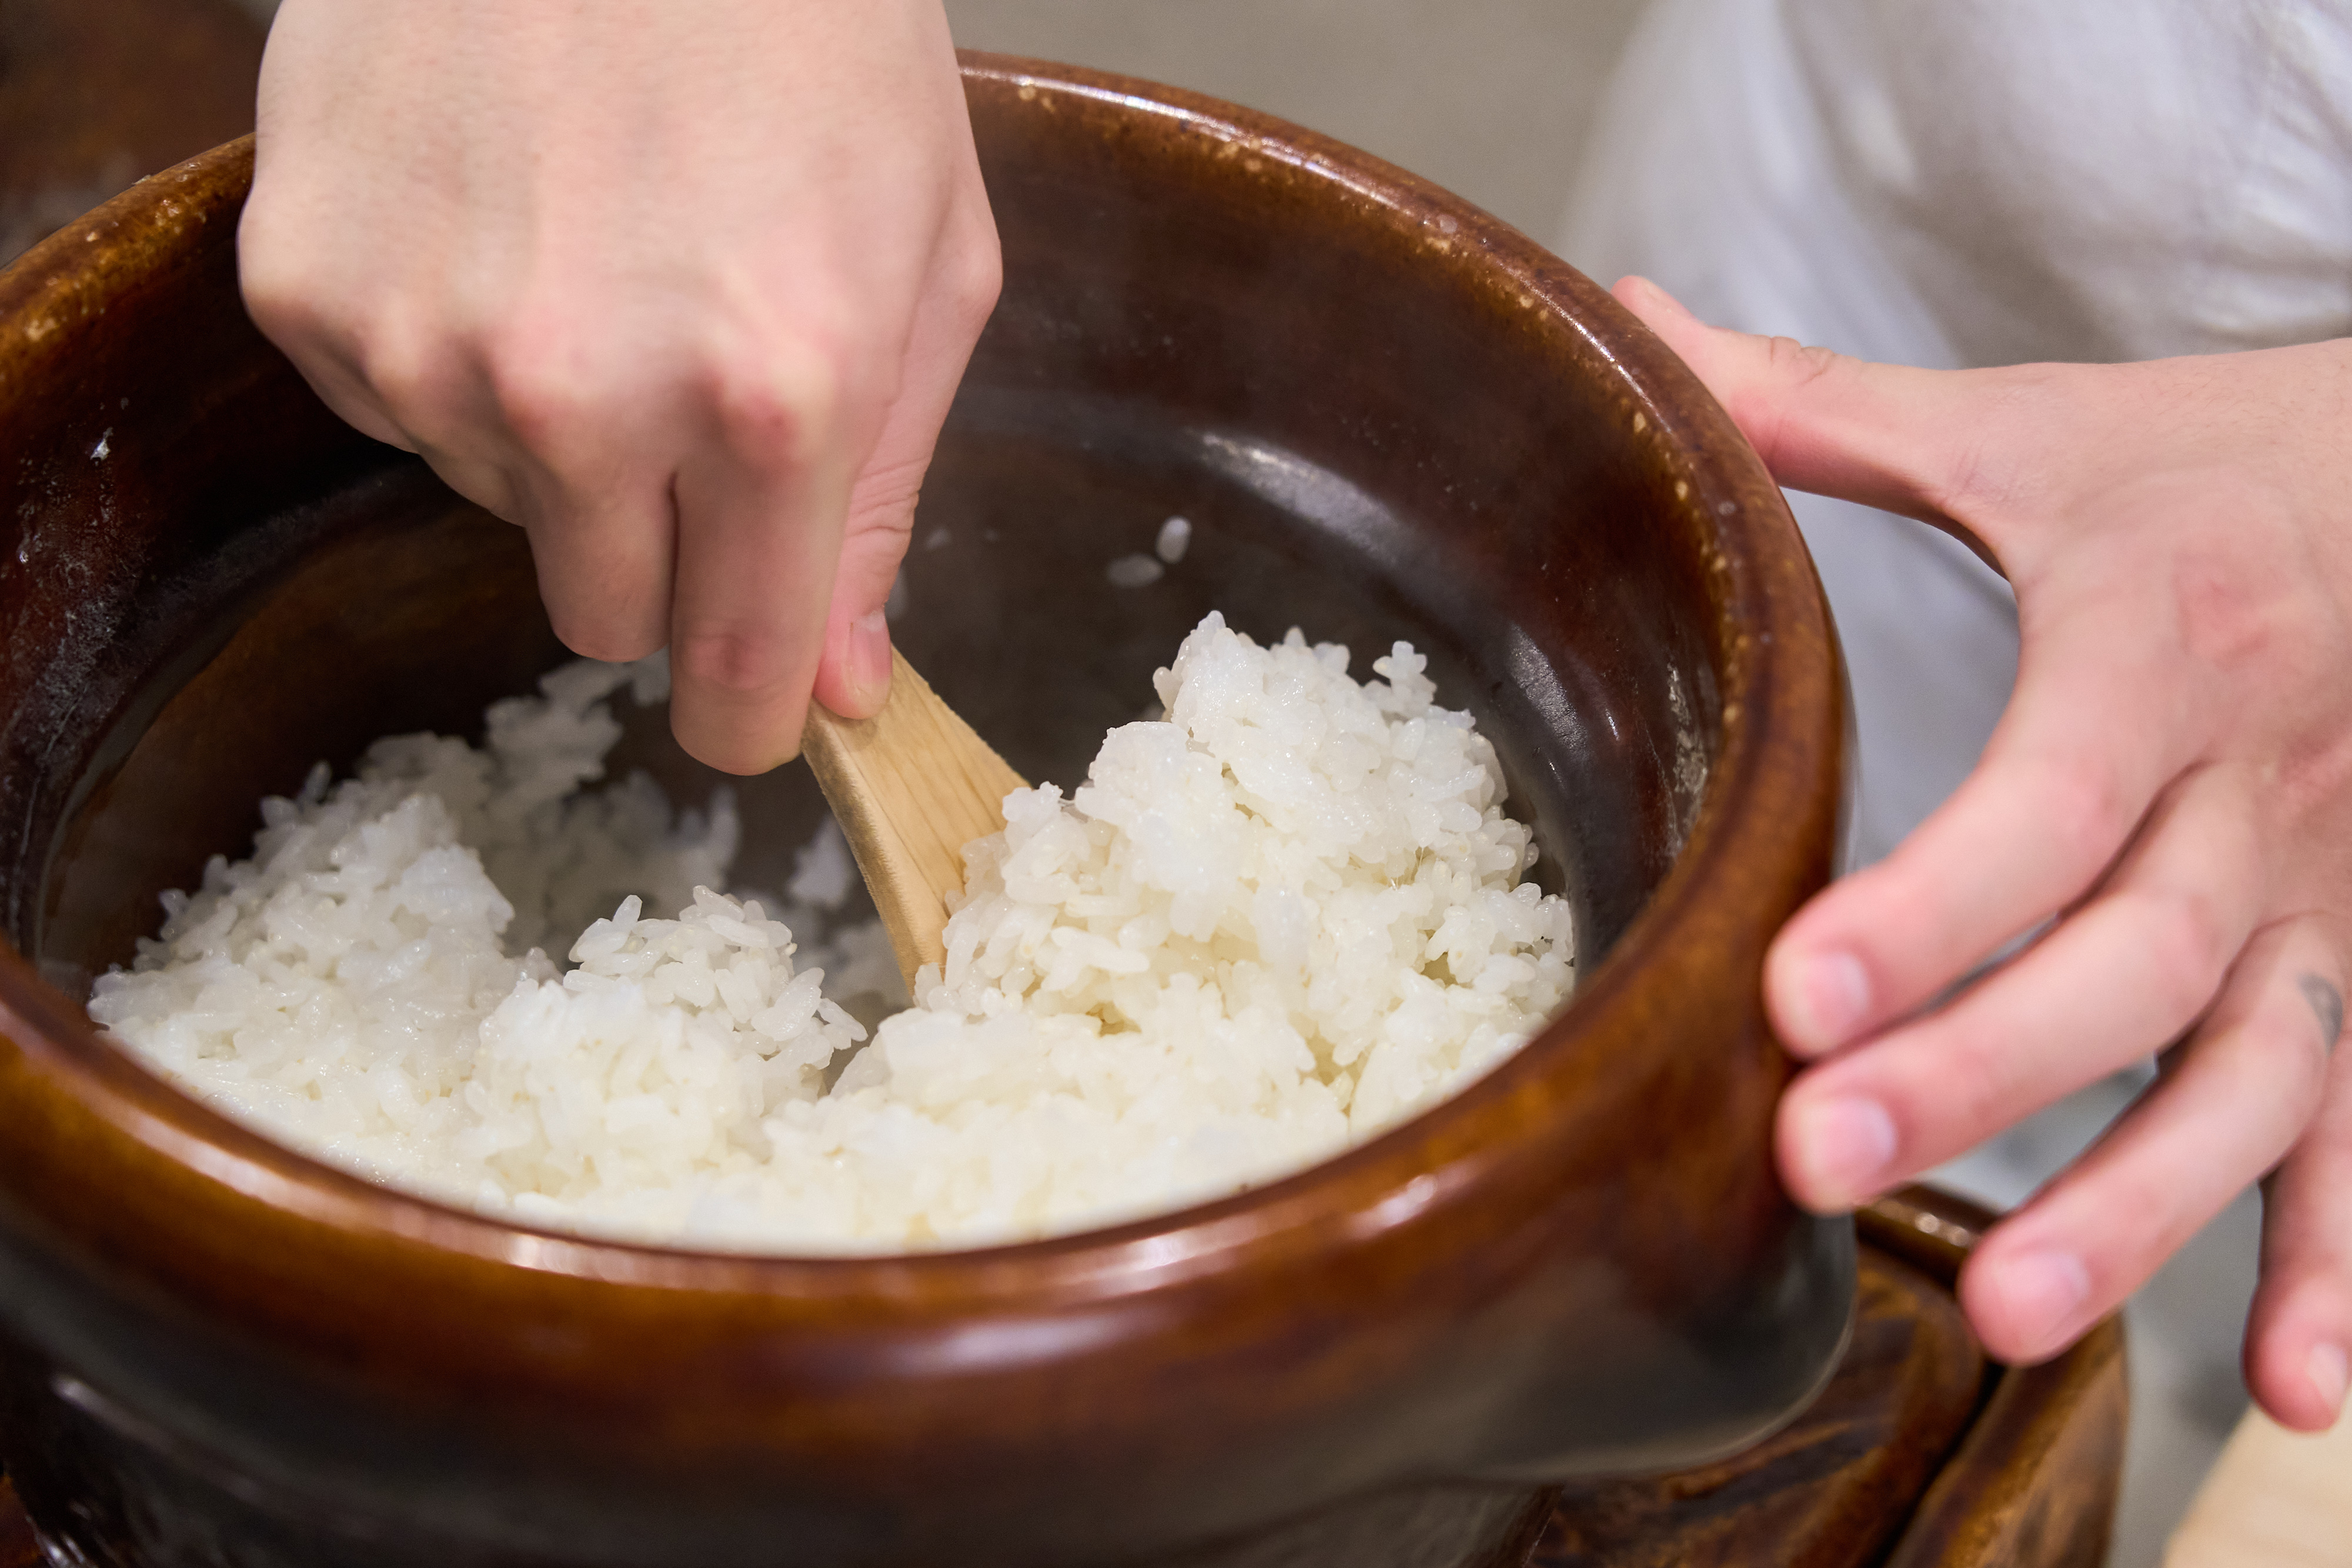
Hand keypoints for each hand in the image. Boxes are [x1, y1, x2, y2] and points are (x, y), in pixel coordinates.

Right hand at [239, 0, 1000, 771]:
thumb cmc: (810, 41)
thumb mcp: (926, 267)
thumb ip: (878, 503)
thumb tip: (830, 690)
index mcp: (772, 396)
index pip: (736, 671)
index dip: (749, 713)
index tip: (753, 713)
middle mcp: (584, 394)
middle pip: (607, 617)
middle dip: (662, 550)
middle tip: (693, 406)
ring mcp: (426, 343)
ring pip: (503, 508)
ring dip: (558, 432)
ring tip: (601, 262)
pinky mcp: (310, 284)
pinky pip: (395, 411)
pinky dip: (451, 351)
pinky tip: (503, 227)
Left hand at [1615, 276, 2351, 1430]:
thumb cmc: (2224, 469)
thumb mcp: (2037, 431)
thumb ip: (1826, 411)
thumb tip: (1631, 326)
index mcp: (2154, 657)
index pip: (2039, 804)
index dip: (1930, 907)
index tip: (1796, 995)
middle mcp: (2254, 805)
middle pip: (2125, 966)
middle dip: (1977, 1073)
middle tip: (1822, 1166)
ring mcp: (2332, 908)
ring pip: (2252, 1078)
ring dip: (2144, 1206)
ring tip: (2012, 1311)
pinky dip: (2342, 1258)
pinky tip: (2289, 1386)